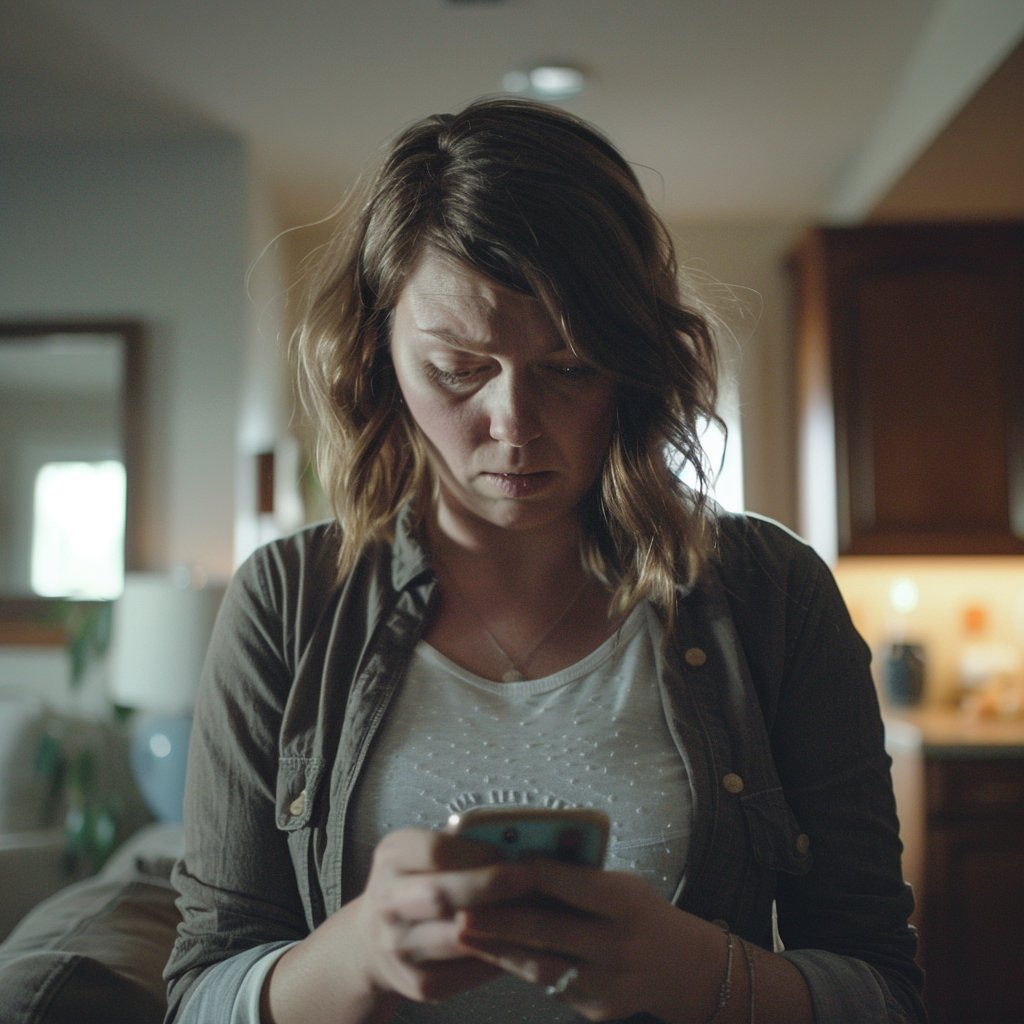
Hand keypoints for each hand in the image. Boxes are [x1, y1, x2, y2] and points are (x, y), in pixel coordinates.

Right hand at [344, 827, 521, 1003]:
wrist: (375, 937)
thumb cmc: (416, 882)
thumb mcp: (423, 850)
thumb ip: (461, 845)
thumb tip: (520, 842)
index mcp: (392, 858)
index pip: (434, 852)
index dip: (476, 853)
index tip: (509, 853)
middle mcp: (388, 902)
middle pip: (441, 896)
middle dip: (492, 886)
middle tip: (530, 878)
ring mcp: (399, 946)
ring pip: (459, 939)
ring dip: (502, 926)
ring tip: (536, 911)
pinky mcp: (418, 982)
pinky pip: (467, 972)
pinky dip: (499, 957)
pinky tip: (521, 943)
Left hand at [454, 859, 718, 1021]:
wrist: (682, 968)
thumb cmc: (638, 912)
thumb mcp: (621, 885)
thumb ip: (579, 879)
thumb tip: (519, 862)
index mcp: (626, 902)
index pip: (572, 884)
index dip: (531, 875)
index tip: (493, 864)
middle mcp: (618, 944)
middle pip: (550, 930)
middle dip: (500, 921)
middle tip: (460, 909)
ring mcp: (608, 982)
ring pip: (542, 965)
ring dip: (498, 949)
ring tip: (463, 933)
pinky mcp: (597, 1009)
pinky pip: (550, 986)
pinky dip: (519, 967)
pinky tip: (492, 954)